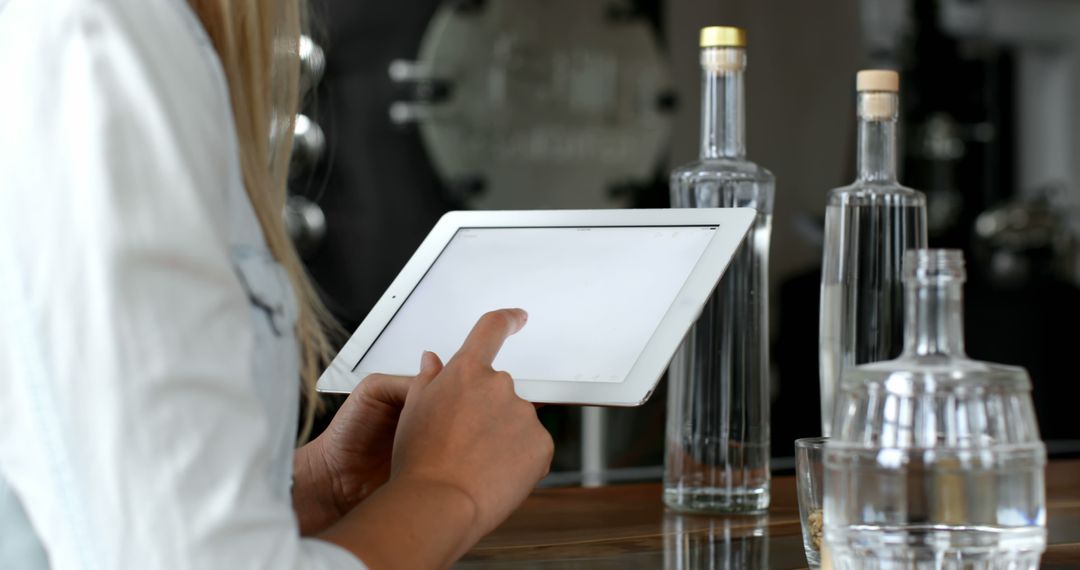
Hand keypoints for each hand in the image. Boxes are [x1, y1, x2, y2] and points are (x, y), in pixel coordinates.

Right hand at [318, 309, 553, 568]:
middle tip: (463, 444)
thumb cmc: (419, 461)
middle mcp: (500, 385)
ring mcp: (523, 414)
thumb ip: (429, 379)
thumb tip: (433, 361)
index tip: (517, 318)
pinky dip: (518, 460)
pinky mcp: (542, 443)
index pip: (491, 330)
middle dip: (486, 412)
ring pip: (515, 422)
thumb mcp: (412, 410)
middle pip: (498, 391)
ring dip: (502, 437)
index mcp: (466, 371)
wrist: (439, 503)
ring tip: (474, 465)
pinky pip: (532, 447)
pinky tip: (494, 476)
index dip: (506, 320)